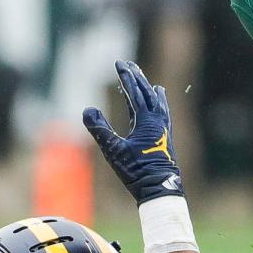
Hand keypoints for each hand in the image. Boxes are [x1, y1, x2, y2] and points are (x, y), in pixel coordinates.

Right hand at [83, 59, 184, 204]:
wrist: (160, 189)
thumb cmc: (137, 171)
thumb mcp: (113, 151)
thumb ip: (100, 129)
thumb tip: (87, 109)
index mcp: (146, 120)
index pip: (134, 92)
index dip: (126, 76)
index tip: (119, 63)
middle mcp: (158, 120)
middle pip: (147, 92)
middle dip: (137, 77)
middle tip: (129, 64)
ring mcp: (163, 127)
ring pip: (156, 101)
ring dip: (148, 89)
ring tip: (146, 80)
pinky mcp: (166, 136)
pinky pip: (162, 111)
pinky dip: (158, 102)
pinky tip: (159, 102)